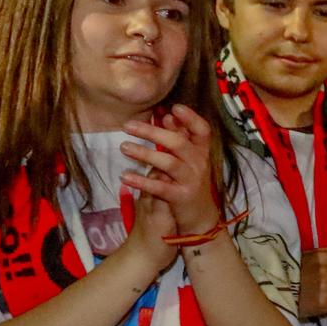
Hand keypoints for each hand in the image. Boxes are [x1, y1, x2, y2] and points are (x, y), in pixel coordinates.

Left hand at [121, 106, 219, 233]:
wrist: (199, 217)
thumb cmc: (190, 182)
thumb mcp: (190, 159)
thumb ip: (180, 137)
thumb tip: (168, 115)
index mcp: (202, 152)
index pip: (202, 131)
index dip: (191, 118)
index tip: (174, 108)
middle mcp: (200, 165)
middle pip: (179, 144)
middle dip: (153, 133)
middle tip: (127, 126)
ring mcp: (191, 181)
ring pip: (169, 163)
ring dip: (145, 154)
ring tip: (124, 147)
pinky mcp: (181, 197)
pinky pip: (160, 187)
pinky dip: (142, 181)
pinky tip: (125, 176)